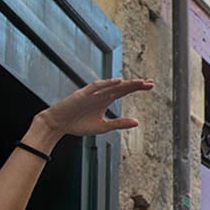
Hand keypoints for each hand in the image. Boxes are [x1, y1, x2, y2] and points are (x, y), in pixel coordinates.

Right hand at [35, 78, 151, 138]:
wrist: (58, 124)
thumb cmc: (79, 125)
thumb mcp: (103, 127)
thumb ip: (119, 123)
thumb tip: (138, 122)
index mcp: (106, 100)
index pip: (124, 91)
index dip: (136, 87)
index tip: (151, 85)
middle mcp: (100, 94)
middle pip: (121, 87)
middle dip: (135, 84)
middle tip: (151, 82)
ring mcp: (92, 93)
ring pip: (111, 85)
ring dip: (125, 83)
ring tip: (138, 82)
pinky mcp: (82, 94)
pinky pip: (96, 87)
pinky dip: (107, 84)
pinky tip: (118, 82)